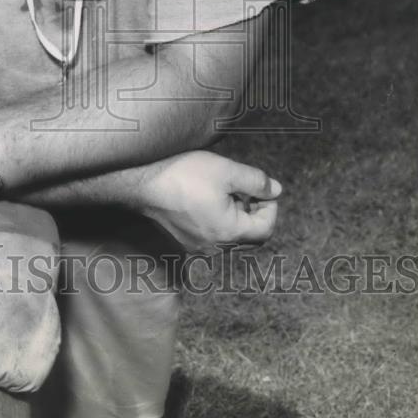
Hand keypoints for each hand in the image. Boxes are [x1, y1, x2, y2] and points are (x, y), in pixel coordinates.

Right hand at [139, 150, 281, 250]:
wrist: (141, 182)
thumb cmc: (183, 175)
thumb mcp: (226, 170)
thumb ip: (255, 181)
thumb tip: (276, 190)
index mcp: (229, 232)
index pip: (266, 229)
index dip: (271, 207)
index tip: (262, 189)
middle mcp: (215, 247)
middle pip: (249, 237)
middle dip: (254, 213)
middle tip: (246, 189)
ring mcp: (197, 246)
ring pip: (230, 237)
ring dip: (236, 217)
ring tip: (226, 192)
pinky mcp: (184, 241)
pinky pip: (212, 236)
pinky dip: (219, 221)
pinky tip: (208, 199)